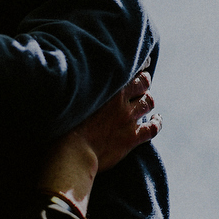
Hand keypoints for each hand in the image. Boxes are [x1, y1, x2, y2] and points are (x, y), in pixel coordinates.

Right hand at [40, 73, 160, 214]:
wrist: (72, 154)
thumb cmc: (61, 129)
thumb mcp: (68, 102)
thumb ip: (75, 90)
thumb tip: (63, 81)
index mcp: (105, 89)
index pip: (128, 70)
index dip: (135, 67)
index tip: (138, 64)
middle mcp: (120, 101)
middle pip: (143, 83)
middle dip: (144, 82)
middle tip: (141, 84)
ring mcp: (128, 119)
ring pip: (149, 102)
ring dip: (148, 101)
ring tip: (146, 101)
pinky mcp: (132, 138)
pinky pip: (153, 128)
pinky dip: (157, 123)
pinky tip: (157, 121)